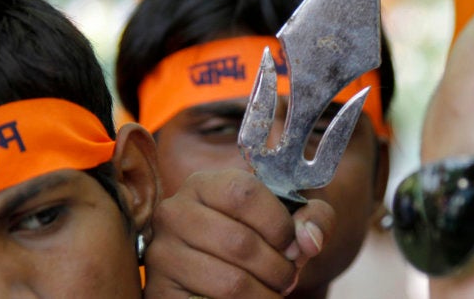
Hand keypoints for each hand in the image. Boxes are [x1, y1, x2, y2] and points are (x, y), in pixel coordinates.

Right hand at [143, 168, 334, 298]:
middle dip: (278, 268)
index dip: (278, 223)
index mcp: (205, 184)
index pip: (243, 193)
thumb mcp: (288, 220)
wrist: (219, 269)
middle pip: (240, 242)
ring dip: (265, 294)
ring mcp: (163, 252)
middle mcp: (175, 212)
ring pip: (230, 281)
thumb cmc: (257, 238)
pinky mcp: (160, 290)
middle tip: (288, 276)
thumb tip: (309, 239)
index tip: (292, 244)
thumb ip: (313, 218)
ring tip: (273, 291)